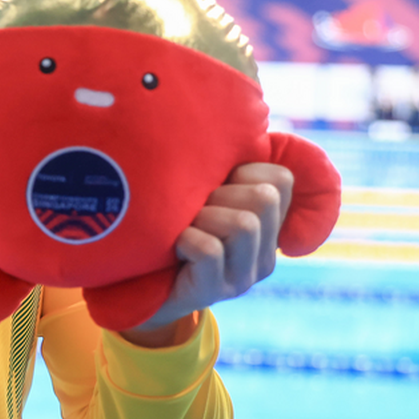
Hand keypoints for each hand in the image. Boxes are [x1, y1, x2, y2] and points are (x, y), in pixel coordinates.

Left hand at [119, 163, 293, 346]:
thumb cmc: (170, 227)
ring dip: (204, 216)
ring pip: (243, 225)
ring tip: (186, 226)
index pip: (282, 178)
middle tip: (196, 208)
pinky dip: (187, 239)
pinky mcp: (214, 291)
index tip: (217, 185)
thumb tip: (235, 126)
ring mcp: (242, 277)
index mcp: (269, 226)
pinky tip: (175, 246)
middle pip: (265, 198)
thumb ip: (224, 168)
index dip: (244, 170)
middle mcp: (264, 253)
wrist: (136, 285)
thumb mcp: (202, 193)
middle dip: (223, 192)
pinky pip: (209, 250)